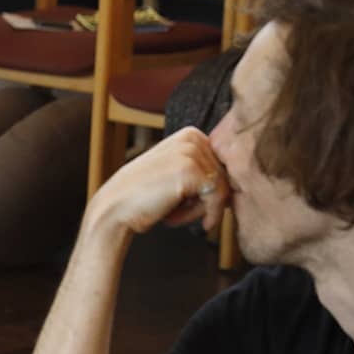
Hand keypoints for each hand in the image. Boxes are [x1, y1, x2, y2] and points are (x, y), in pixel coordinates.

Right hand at [85, 127, 228, 238]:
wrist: (114, 209)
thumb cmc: (143, 198)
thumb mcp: (176, 174)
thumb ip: (203, 171)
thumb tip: (239, 184)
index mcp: (190, 134)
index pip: (222, 166)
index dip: (207, 191)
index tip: (183, 204)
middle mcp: (193, 137)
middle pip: (225, 177)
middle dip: (204, 201)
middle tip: (174, 212)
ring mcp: (192, 152)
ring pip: (222, 189)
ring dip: (201, 210)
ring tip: (172, 215)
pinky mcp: (191, 170)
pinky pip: (217, 198)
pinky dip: (202, 215)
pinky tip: (174, 219)